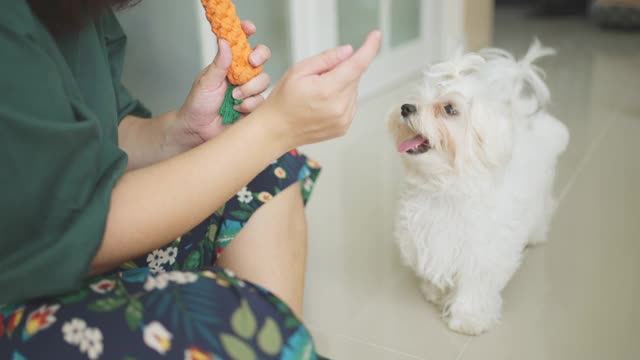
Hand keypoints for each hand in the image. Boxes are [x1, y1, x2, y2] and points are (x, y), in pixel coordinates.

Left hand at [172, 21, 270, 148]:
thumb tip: (224, 41)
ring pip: (264, 81)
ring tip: (233, 97)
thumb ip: (219, 63)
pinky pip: (262, 101)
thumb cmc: (199, 104)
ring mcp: (250, 91)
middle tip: (251, 62)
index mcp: (230, 64)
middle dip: (259, 58)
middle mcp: (242, 75)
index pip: (243, 44)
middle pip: (262, 59)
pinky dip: (249, 104)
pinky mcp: (255, 107)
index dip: (248, 33)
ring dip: (249, 88)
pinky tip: (238, 109)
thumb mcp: (207, 80)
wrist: (199, 130)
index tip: (249, 29)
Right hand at [260, 30, 381, 148]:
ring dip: (341, 85)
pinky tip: (322, 104)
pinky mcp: (344, 127)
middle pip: (354, 76)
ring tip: (317, 95)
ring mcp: (343, 119)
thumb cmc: (284, 100)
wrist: (277, 130)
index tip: (375, 36)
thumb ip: (326, 59)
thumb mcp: (298, 70)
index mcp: (327, 90)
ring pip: (353, 90)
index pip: (357, 65)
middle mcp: (339, 107)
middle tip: (318, 78)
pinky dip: (341, 99)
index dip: (369, 49)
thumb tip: (348, 51)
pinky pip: (350, 104)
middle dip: (341, 70)